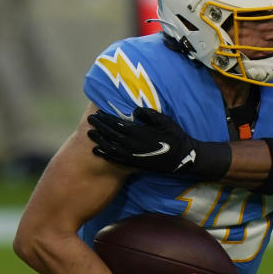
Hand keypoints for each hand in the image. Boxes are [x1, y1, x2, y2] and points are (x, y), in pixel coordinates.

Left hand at [88, 106, 203, 171]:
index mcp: (138, 133)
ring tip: (91, 133)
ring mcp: (132, 156)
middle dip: (99, 126)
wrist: (182, 158)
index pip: (116, 124)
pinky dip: (105, 154)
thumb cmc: (175, 137)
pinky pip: (115, 159)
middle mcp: (132, 145)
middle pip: (110, 134)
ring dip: (99, 140)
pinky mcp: (134, 164)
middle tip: (91, 120)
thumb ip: (148, 114)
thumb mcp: (164, 121)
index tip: (98, 112)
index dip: (106, 118)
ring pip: (110, 147)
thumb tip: (134, 110)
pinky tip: (98, 150)